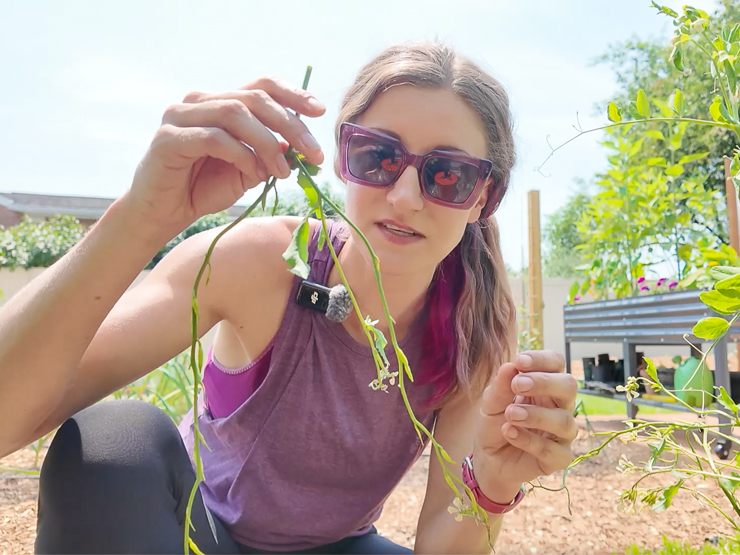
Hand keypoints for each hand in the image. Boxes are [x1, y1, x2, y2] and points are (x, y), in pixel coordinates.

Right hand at [124, 76, 325, 234]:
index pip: (261, 86)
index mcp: (220, 102)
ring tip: (282, 171)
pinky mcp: (168, 138)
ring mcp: (180, 116)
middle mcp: (200, 101)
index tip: (320, 111)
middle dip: (290, 125)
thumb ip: (270, 152)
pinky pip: (214, 138)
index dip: (293, 94)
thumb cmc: (203, 189)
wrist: (163, 213)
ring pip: (235, 114)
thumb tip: (300, 142)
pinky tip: (254, 174)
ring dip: (267, 143)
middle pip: (254, 98)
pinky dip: (241, 155)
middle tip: (313, 154)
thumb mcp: (248, 169)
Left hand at [472, 350, 577, 503]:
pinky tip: (509, 432)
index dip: (542, 359)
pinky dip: (529, 440)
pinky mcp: (559, 458)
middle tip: (518, 384)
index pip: (556, 364)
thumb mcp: (491, 402)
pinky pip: (553, 450)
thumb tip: (510, 366)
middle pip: (569, 386)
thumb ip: (501, 386)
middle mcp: (559, 406)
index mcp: (545, 386)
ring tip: (510, 413)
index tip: (520, 361)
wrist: (488, 458)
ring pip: (564, 420)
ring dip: (535, 415)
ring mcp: (562, 433)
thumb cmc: (495, 423)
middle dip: (544, 382)